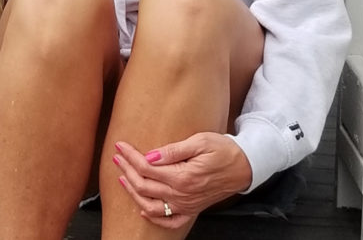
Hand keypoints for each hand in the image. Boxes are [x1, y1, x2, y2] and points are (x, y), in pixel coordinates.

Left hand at [111, 132, 251, 228]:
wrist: (244, 166)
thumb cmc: (223, 150)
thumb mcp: (200, 141)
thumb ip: (174, 150)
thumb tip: (150, 156)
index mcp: (183, 176)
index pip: (146, 168)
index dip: (130, 156)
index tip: (120, 146)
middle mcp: (182, 195)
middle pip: (144, 186)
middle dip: (126, 170)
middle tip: (117, 157)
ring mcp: (186, 205)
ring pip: (151, 205)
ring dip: (133, 193)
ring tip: (122, 177)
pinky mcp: (192, 210)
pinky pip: (169, 221)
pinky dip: (153, 217)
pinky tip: (142, 208)